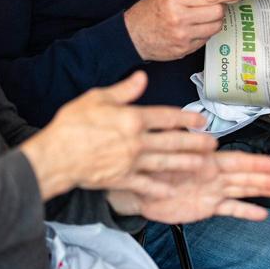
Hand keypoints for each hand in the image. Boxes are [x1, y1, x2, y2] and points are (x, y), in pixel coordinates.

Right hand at [20, 72, 221, 199]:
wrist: (56, 156)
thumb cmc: (72, 124)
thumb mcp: (97, 98)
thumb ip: (124, 90)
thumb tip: (142, 78)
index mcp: (132, 119)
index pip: (166, 116)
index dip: (186, 117)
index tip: (201, 119)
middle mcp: (136, 141)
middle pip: (172, 141)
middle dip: (195, 143)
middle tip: (212, 144)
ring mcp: (131, 162)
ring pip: (165, 162)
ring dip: (187, 163)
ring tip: (203, 165)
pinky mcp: (122, 179)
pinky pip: (146, 185)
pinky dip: (160, 188)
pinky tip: (172, 191)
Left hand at [107, 151, 269, 223]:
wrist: (138, 190)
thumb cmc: (151, 166)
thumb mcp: (164, 150)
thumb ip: (179, 138)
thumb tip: (193, 126)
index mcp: (206, 160)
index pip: (235, 161)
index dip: (254, 162)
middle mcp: (213, 175)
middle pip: (244, 175)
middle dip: (266, 177)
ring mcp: (212, 191)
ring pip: (242, 189)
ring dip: (262, 189)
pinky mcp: (207, 206)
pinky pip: (229, 208)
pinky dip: (244, 211)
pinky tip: (260, 213)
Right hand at [124, 0, 246, 61]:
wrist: (131, 37)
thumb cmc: (148, 13)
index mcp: (175, 1)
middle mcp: (180, 19)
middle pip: (218, 12)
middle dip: (221, 8)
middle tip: (214, 6)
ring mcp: (183, 37)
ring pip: (215, 27)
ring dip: (214, 22)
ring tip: (201, 18)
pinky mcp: (184, 50)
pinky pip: (206, 40)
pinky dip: (204, 33)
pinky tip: (193, 30)